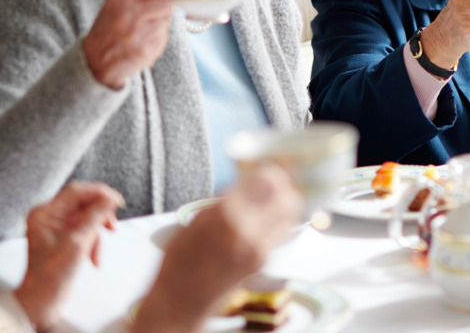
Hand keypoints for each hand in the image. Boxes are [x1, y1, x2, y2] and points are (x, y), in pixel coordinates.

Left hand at [14, 181, 123, 329]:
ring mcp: (56, 227)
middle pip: (83, 204)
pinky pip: (85, 230)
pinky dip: (93, 242)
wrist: (43, 299)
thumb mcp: (78, 242)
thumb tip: (110, 198)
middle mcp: (49, 216)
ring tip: (98, 253)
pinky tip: (94, 258)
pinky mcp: (63, 237)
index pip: (76, 192)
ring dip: (97, 235)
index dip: (99, 193)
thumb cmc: (52, 274)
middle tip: (113, 227)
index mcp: (45, 213)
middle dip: (99, 218)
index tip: (117, 201)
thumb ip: (95, 217)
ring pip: (87, 219)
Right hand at [83, 0, 174, 88]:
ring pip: (167, 20)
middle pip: (166, 2)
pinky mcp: (147, 51)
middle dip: (162, 6)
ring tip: (144, 27)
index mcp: (120, 0)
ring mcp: (139, 35)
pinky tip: (144, 40)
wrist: (95, 61)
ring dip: (160, 22)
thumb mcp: (116, 0)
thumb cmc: (108, 26)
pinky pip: (164, 37)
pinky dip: (158, 37)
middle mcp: (129, 17)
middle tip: (151, 11)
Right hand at [132, 165, 301, 332]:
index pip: (267, 181)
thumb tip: (247, 180)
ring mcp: (259, 249)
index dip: (270, 171)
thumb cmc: (179, 262)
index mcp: (226, 215)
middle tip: (273, 182)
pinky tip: (263, 220)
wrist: (180, 301)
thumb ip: (225, 200)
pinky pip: (281, 233)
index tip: (267, 168)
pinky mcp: (263, 262)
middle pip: (288, 197)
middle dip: (283, 186)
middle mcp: (248, 232)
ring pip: (290, 215)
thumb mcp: (196, 221)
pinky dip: (278, 221)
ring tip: (270, 200)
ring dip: (284, 203)